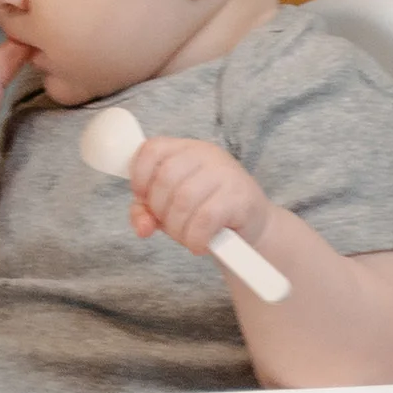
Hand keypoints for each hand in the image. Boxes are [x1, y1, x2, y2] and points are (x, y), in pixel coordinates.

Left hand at [127, 137, 271, 254]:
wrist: (253, 228)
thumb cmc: (206, 212)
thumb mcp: (169, 208)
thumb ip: (146, 211)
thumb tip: (142, 227)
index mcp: (186, 150)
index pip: (152, 149)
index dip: (139, 176)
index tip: (143, 198)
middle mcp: (206, 155)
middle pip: (164, 179)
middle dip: (160, 210)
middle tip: (171, 225)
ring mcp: (225, 173)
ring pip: (183, 200)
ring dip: (178, 228)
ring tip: (187, 237)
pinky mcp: (240, 197)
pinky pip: (205, 218)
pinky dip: (195, 237)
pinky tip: (199, 243)